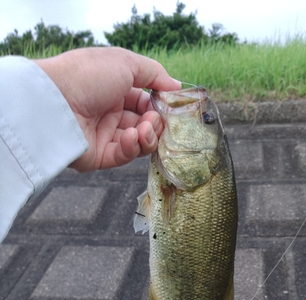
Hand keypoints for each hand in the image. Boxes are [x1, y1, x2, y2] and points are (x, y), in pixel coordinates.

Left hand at [35, 47, 180, 171]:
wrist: (55, 102)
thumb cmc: (88, 75)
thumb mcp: (126, 63)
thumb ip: (154, 74)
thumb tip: (176, 86)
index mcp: (114, 89)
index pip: (144, 102)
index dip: (159, 106)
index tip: (171, 108)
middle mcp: (110, 112)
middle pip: (145, 125)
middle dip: (157, 124)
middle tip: (155, 120)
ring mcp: (105, 135)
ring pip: (139, 143)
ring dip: (148, 136)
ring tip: (144, 129)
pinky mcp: (100, 156)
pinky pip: (125, 155)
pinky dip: (133, 147)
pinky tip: (132, 136)